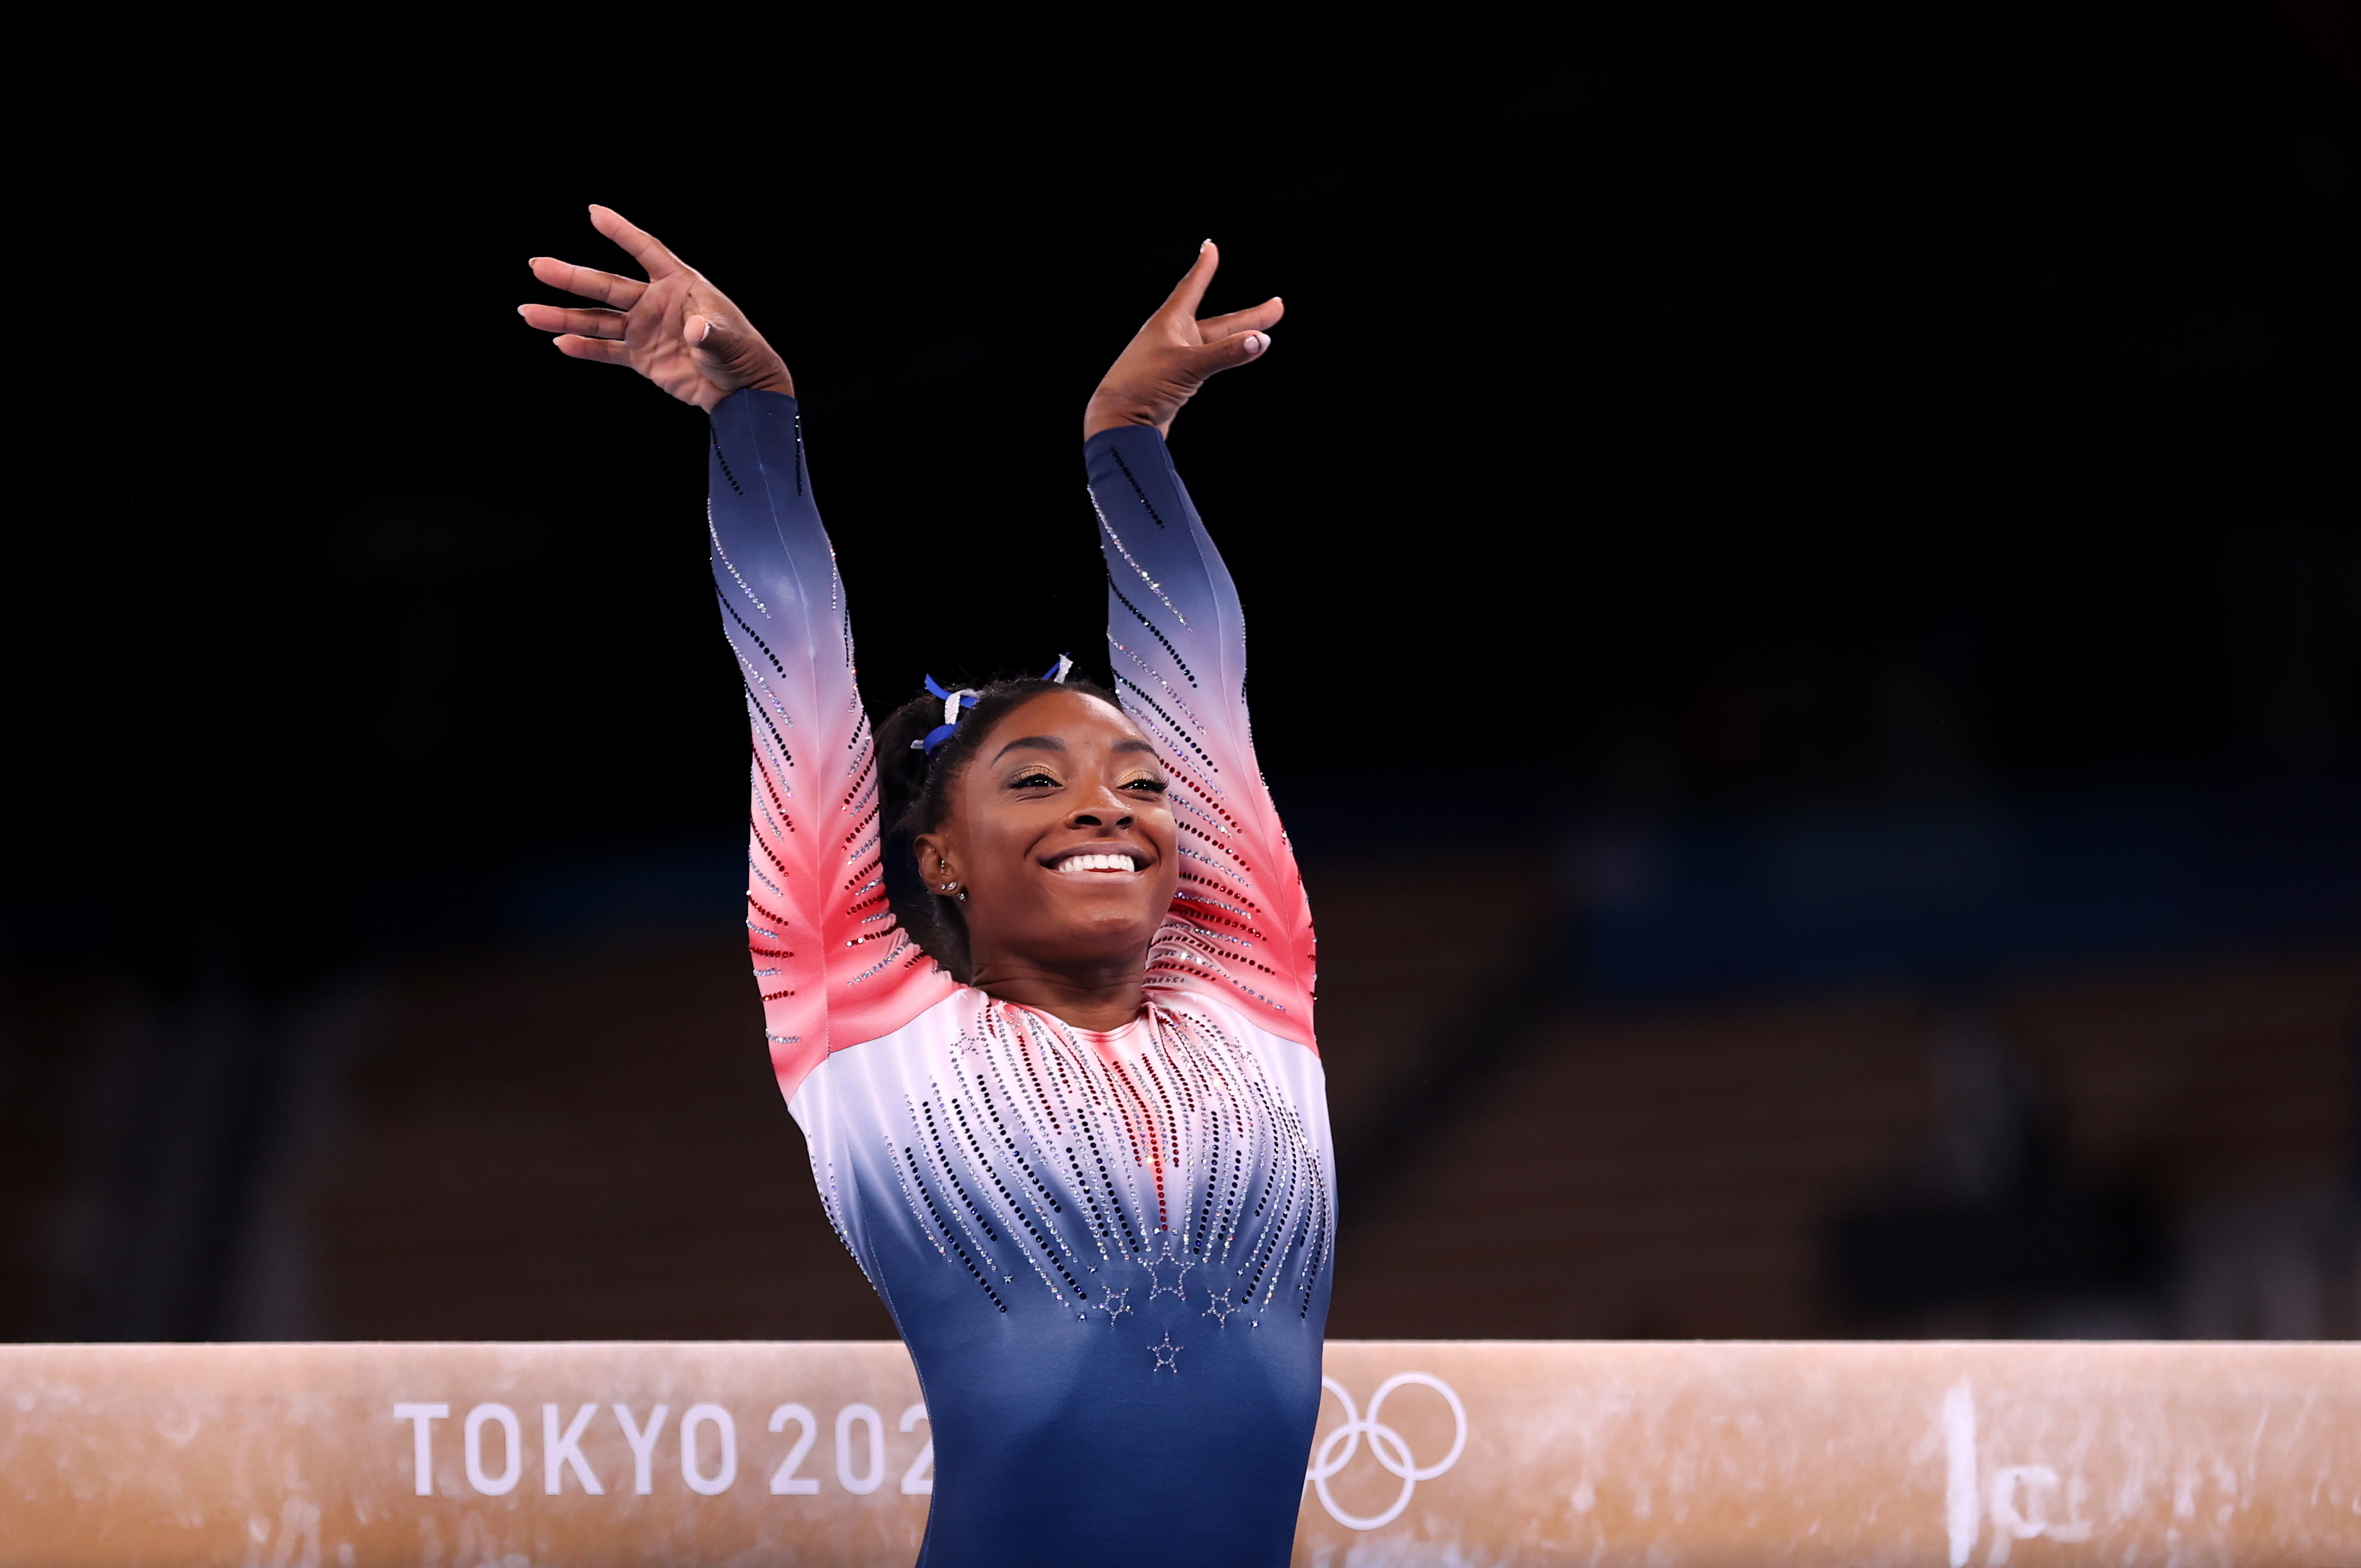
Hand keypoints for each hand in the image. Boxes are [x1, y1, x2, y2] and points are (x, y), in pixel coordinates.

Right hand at [519, 206, 791, 411]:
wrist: (741, 391)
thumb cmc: (742, 354)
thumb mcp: (729, 341)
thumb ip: (711, 333)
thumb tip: (697, 330)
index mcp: (680, 284)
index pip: (645, 250)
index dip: (621, 232)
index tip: (594, 212)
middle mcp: (656, 302)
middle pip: (607, 285)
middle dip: (572, 277)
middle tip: (538, 265)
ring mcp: (645, 329)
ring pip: (597, 318)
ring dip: (564, 316)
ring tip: (528, 312)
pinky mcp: (641, 357)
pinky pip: (606, 350)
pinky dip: (583, 348)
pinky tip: (559, 343)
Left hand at [1083, 242, 1281, 439]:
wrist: (1117, 423)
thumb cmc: (1142, 388)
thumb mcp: (1188, 367)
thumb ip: (1226, 354)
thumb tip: (1261, 339)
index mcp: (1168, 323)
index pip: (1191, 287)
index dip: (1204, 267)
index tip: (1210, 246)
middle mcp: (1172, 338)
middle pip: (1219, 323)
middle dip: (1249, 316)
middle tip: (1277, 306)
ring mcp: (1174, 360)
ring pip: (1215, 345)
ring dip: (1239, 338)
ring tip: (1263, 333)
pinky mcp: (1175, 382)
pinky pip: (1207, 363)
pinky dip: (1224, 357)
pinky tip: (1232, 356)